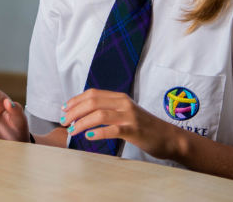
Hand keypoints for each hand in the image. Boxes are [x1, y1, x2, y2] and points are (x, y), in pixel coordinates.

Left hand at [62, 88, 178, 159]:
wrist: (168, 137)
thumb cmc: (144, 127)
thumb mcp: (126, 112)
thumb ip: (109, 109)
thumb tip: (84, 113)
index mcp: (119, 98)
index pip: (92, 94)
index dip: (75, 101)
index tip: (63, 110)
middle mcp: (123, 104)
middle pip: (92, 102)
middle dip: (74, 112)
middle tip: (64, 122)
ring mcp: (129, 117)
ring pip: (100, 115)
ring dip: (82, 122)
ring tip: (72, 130)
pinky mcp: (134, 131)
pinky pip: (113, 130)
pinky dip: (99, 132)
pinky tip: (89, 136)